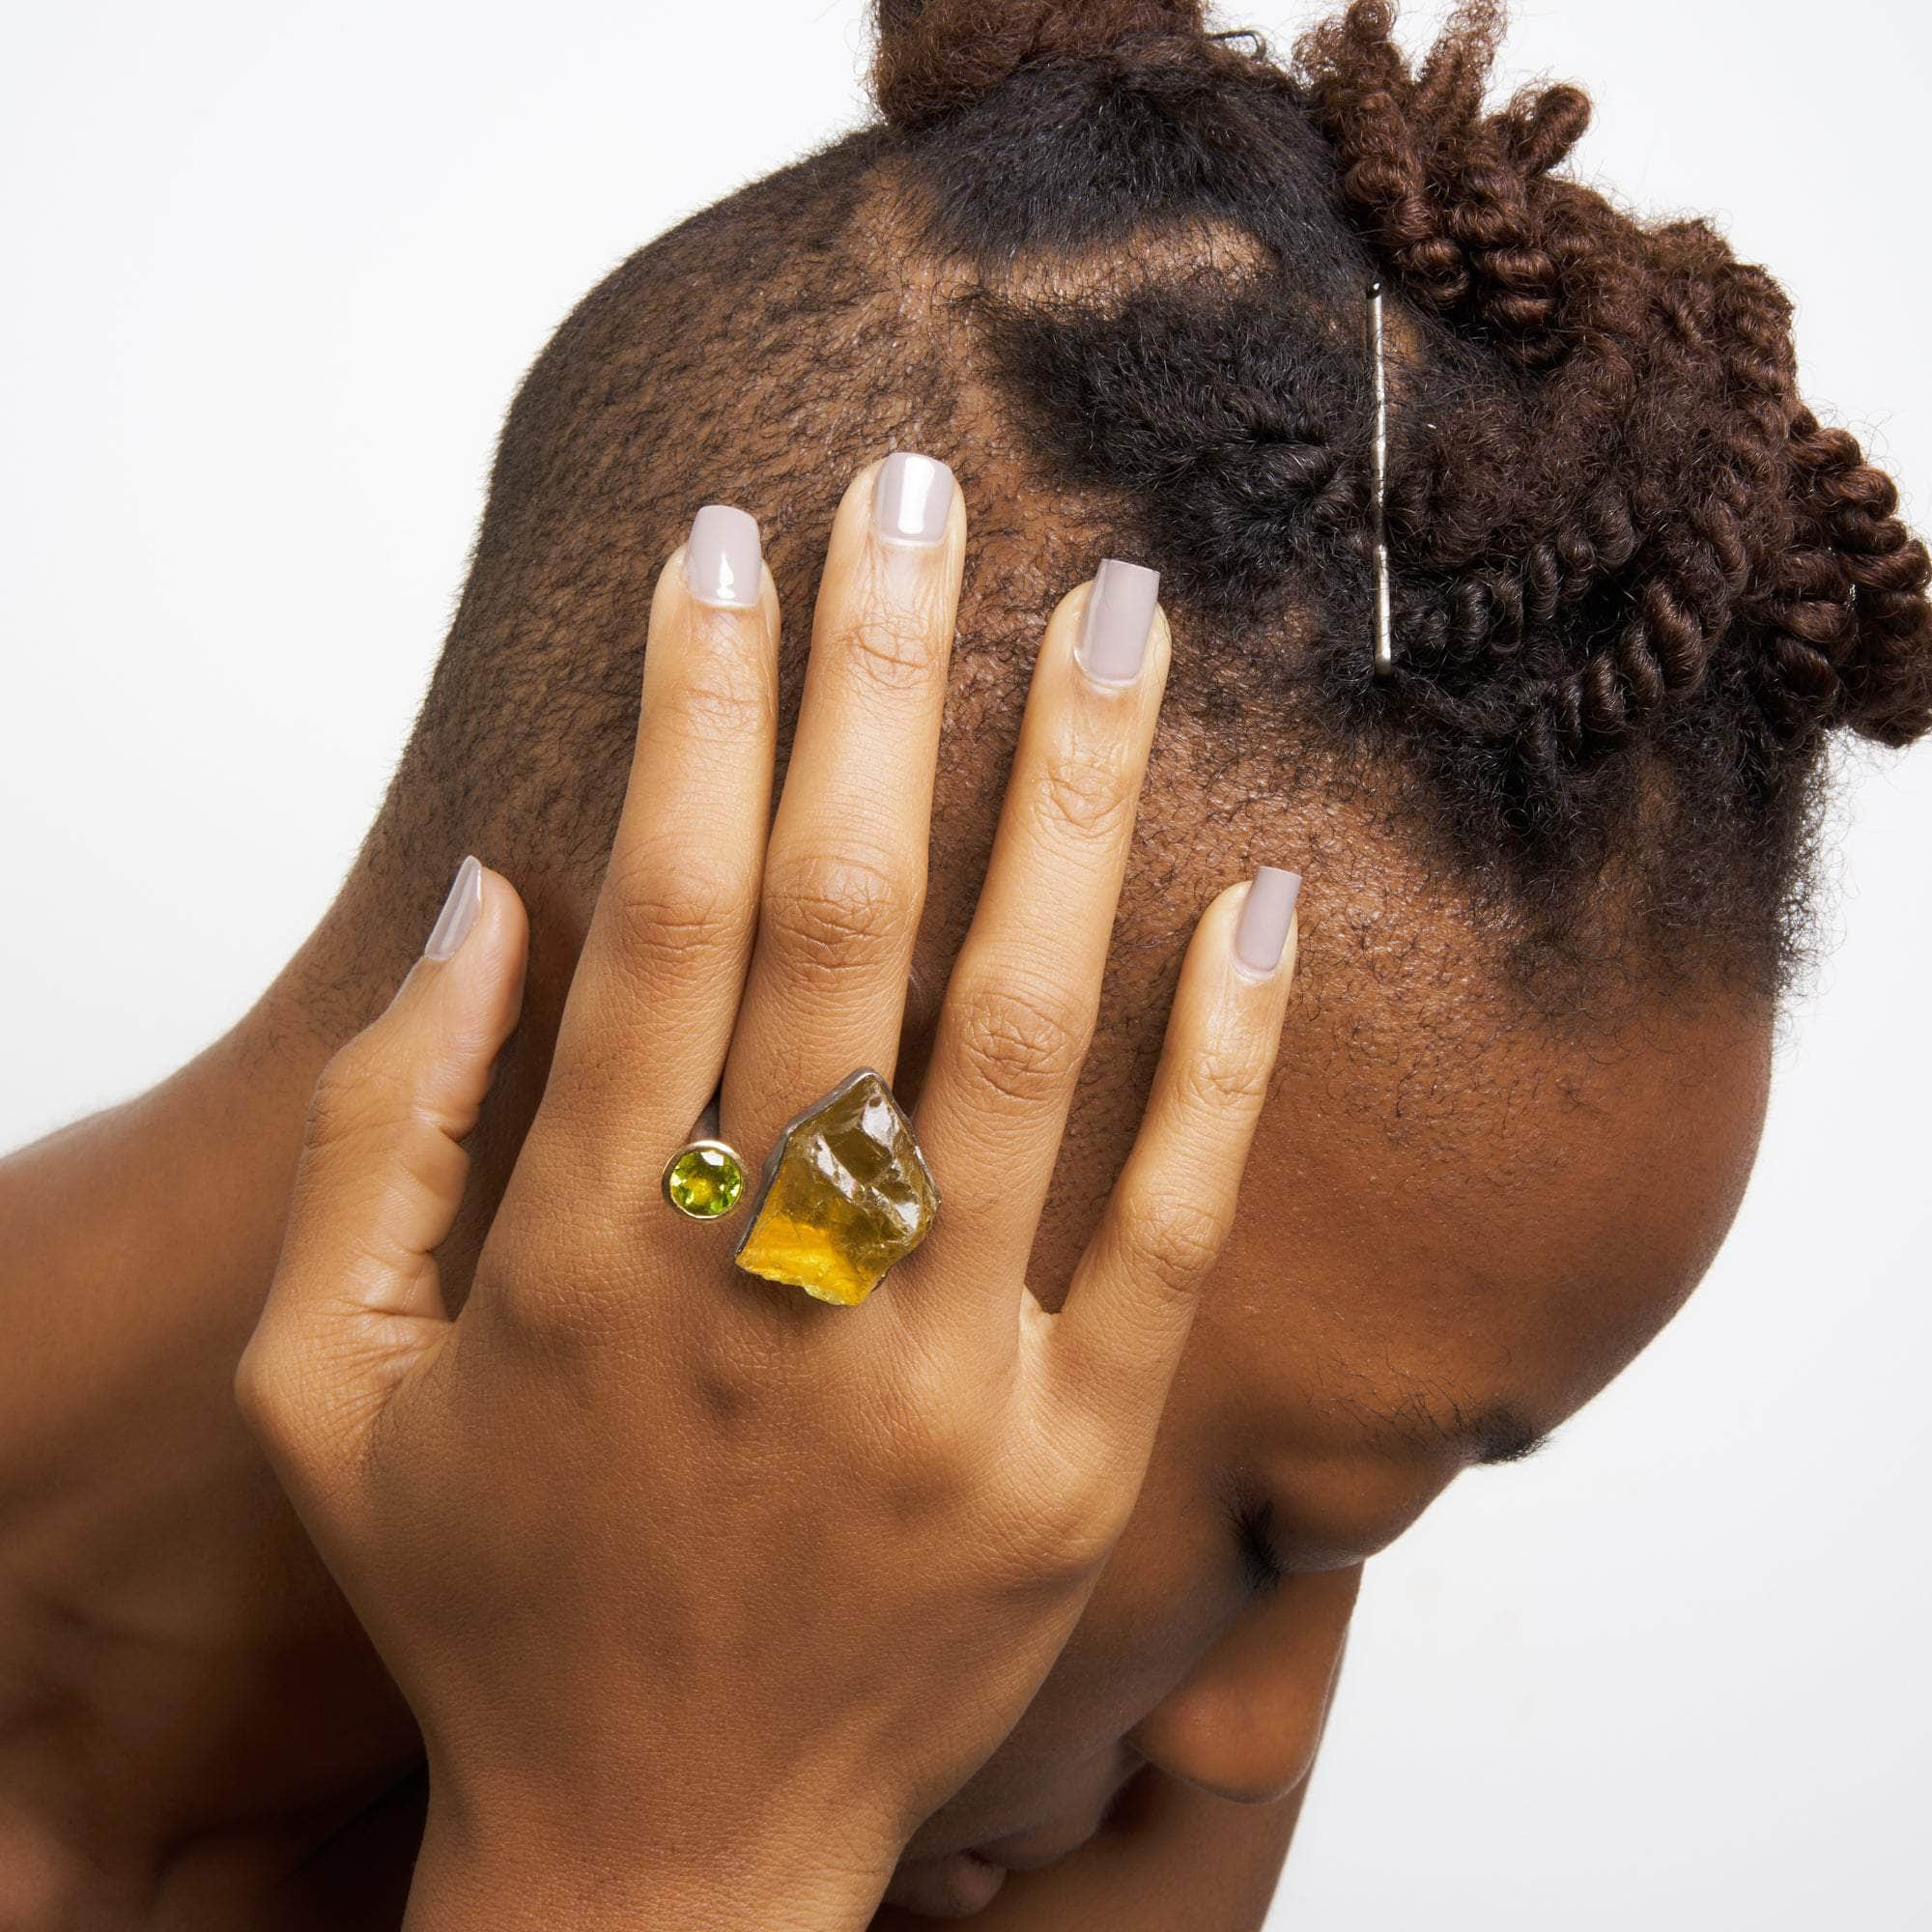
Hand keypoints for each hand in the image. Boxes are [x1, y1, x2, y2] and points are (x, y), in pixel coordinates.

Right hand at [236, 458, 1300, 1929]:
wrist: (659, 1847)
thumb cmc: (486, 1598)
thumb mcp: (326, 1391)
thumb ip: (386, 1136)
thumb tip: (488, 898)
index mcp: (582, 1258)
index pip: (659, 918)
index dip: (693, 712)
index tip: (728, 546)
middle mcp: (768, 1294)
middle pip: (844, 928)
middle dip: (879, 686)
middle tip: (923, 495)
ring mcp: (943, 1376)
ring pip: (1021, 1039)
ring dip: (1070, 806)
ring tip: (1116, 615)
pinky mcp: (1075, 1455)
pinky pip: (1169, 1230)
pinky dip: (1221, 1062)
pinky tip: (1259, 899)